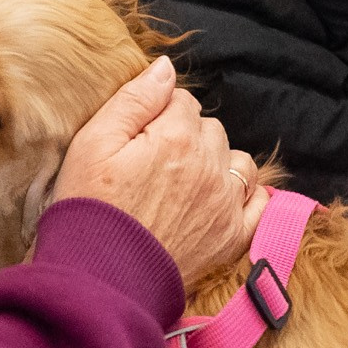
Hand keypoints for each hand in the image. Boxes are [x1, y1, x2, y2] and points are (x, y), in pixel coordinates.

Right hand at [52, 56, 266, 282]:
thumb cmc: (88, 209)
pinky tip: (225, 198)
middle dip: (186, 136)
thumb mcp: (92, 143)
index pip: (182, 101)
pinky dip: (248, 195)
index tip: (137, 137)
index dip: (157, 114)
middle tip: (152, 163)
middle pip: (210, 129)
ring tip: (185, 181)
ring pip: (238, 161)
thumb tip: (165, 68)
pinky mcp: (232, 237)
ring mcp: (226, 203)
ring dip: (218, 163)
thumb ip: (133, 99)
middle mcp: (210, 166)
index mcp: (176, 137)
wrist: (99, 279)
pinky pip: (259, 203)